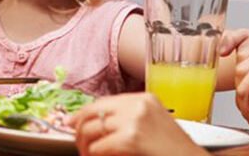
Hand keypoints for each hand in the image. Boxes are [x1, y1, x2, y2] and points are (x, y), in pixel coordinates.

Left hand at [69, 94, 206, 155]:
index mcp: (144, 98)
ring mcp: (134, 120)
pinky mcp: (130, 138)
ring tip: (88, 154)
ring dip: (85, 145)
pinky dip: (93, 155)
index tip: (73, 122)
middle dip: (79, 129)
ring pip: (91, 129)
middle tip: (78, 143)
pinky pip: (98, 146)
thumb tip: (99, 125)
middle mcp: (137, 105)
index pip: (104, 101)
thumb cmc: (176, 150)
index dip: (84, 113)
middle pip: (93, 111)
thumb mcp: (155, 124)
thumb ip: (130, 119)